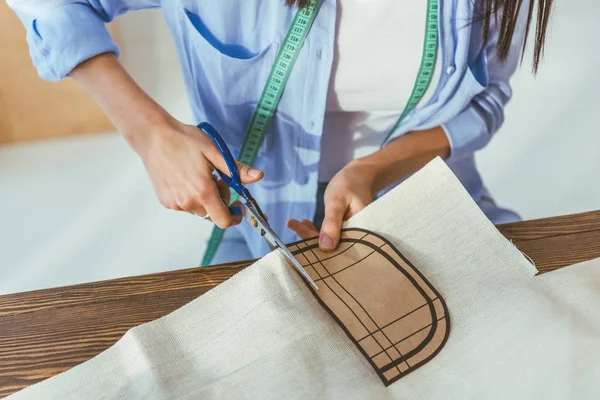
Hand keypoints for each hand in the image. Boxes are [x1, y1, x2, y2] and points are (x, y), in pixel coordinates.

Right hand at [69, 54, 263, 228]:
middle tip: (216, 178)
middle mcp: (187, 202)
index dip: (234, 216)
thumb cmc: (184, 140)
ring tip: (199, 175)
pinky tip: (186, 178)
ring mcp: (175, 204)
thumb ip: (237, 169)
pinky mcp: (166, 201)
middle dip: (220, 201)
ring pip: (199, 210)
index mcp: (202, 191)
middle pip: (213, 214)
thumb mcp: (215, 152)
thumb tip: (259, 176)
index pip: (223, 220)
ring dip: (205, 198)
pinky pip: (185, 205)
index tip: (238, 206)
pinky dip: (191, 196)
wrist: (153, 136)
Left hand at [287, 159, 375, 250]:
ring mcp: (348, 233)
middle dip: (309, 238)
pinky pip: (327, 232)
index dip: (318, 248)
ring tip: (291, 222)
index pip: (338, 247)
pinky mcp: (342, 228)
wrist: (358, 175)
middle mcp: (356, 236)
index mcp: (360, 233)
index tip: (300, 243)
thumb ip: (332, 223)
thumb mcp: (337, 202)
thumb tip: (325, 248)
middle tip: (291, 224)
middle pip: (330, 245)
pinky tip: (304, 222)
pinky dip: (315, 228)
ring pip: (326, 239)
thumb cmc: (349, 185)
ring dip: (309, 232)